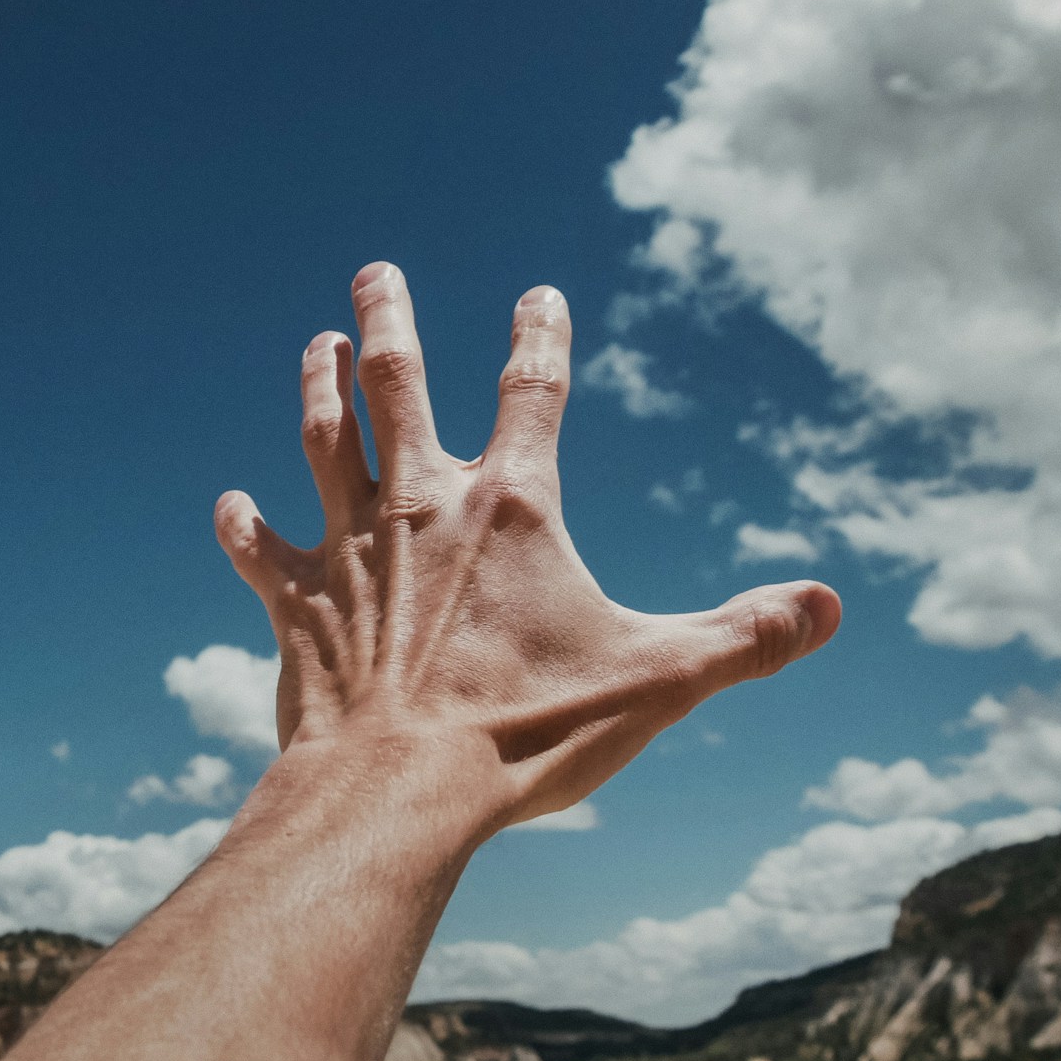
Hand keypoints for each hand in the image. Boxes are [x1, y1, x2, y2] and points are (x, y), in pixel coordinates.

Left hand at [215, 263, 838, 834]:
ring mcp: (349, 549)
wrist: (399, 788)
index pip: (532, 392)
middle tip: (374, 272)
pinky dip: (242, 527)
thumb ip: (745, 637)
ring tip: (313, 344)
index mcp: (509, 508)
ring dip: (317, 389)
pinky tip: (228, 503)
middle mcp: (419, 506)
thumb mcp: (660, 681)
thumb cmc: (527, 732)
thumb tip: (831, 607)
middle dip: (387, 321)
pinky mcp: (297, 603)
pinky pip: (260, 552)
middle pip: (397, 385)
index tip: (537, 296)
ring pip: (323, 443)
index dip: (538, 338)